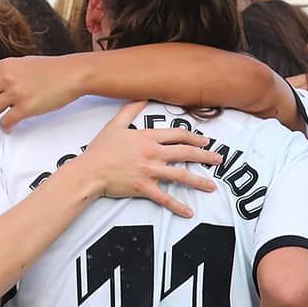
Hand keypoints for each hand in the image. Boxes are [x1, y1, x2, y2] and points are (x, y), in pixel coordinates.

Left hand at [0, 56, 84, 131]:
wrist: (72, 73)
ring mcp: (17, 92)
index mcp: (4, 65)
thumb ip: (5, 72)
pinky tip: (6, 130)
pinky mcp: (27, 107)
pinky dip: (4, 128)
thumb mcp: (23, 64)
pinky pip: (7, 121)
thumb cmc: (50, 70)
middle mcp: (7, 77)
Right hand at [69, 101, 220, 217]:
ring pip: (180, 175)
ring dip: (199, 181)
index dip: (194, 137)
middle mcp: (153, 153)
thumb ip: (130, 109)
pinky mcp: (144, 188)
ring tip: (212, 186)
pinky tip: (189, 211)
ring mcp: (150, 171)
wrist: (89, 171)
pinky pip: (165, 198)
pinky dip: (177, 206)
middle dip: (205, 156)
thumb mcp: (115, 124)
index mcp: (148, 137)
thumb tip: (142, 95)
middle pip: (185, 153)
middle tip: (218, 159)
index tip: (205, 141)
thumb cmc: (100, 149)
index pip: (178, 135)